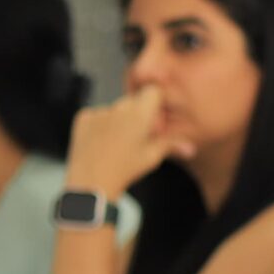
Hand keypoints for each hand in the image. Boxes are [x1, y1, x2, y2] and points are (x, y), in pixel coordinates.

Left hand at [66, 86, 190, 200]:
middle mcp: (119, 107)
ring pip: (115, 108)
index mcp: (140, 114)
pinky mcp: (83, 117)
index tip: (155, 117)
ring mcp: (99, 111)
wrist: (92, 182)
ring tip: (118, 143)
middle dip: (138, 113)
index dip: (156, 102)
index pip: (153, 91)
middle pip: (133, 100)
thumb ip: (171, 145)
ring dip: (119, 119)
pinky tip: (102, 142)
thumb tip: (189, 148)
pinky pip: (96, 114)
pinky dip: (100, 124)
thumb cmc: (125, 170)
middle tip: (138, 136)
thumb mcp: (152, 158)